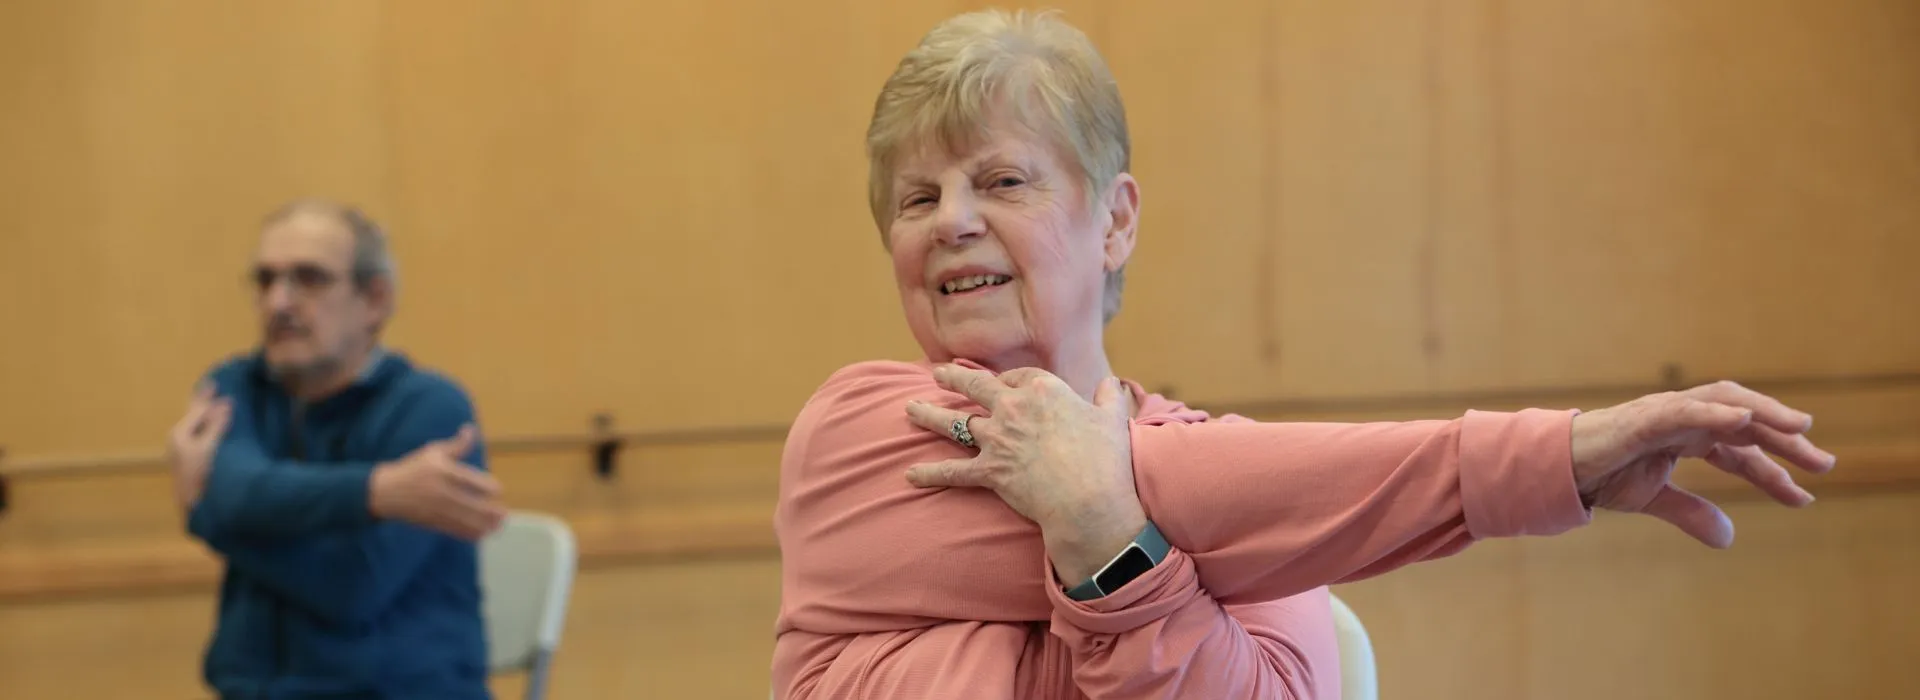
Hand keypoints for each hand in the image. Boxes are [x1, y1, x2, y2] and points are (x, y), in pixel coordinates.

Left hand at [167, 384, 231, 511]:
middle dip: (203, 404)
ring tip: (216, 407)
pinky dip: (210, 430)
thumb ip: (216, 424)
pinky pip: (202, 438)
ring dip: (207, 417)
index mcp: (180, 434)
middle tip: (211, 389)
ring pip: (197, 428)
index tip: (216, 383)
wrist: (195, 508)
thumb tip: (225, 402)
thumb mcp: (210, 446)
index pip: (196, 410)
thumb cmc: (201, 475)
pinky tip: (217, 431)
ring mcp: (184, 454)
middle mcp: (179, 442)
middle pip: (193, 417)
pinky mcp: (192, 464)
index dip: (207, 397)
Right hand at [370, 424, 506, 539]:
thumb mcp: (433, 451)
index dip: (489, 488)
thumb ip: (457, 445)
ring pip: (466, 521)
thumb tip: (471, 429)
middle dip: (491, 512)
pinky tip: (482, 534)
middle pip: (472, 505)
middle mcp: (441, 492)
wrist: (385, 491)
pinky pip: (455, 530)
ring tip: (498, 526)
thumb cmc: (413, 468)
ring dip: (484, 525)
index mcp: (443, 471)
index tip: (497, 490)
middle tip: (503, 514)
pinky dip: (470, 534)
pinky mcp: (432, 522)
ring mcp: (436, 509)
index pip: (472, 481)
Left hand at [904, 364, 1145, 584]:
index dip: (1009, 379)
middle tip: (938, 374)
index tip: (1004, 382)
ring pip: (955, 423)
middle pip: (976, 387)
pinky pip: (953, 471)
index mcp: (1042, 390)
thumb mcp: (1113, 419)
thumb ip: (1109, 397)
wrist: (1088, 499)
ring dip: (930, 415)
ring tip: (910, 408)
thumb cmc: (1105, 458)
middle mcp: (1013, 408)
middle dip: (955, 379)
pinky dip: (930, 473)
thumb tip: (1112, 383)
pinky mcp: (989, 471)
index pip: (1017, 376)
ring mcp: (997, 439)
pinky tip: (910, 475)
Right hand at [1571, 380, 1836, 547]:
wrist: (1559, 469)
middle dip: (1786, 438)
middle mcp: (1685, 417)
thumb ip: (1692, 513)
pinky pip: (1687, 409)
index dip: (1775, 472)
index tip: (1805, 496)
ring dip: (1765, 412)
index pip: (1743, 448)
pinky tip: (1745, 419)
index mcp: (1688, 435)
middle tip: (1823, 464)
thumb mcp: (1655, 499)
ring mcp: (1667, 411)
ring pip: (1726, 401)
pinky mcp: (1646, 416)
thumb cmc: (1603, 474)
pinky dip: (1716, 412)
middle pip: (1747, 419)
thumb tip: (1729, 539)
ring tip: (1800, 428)